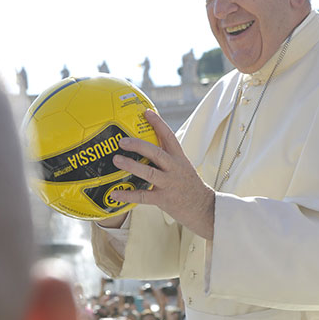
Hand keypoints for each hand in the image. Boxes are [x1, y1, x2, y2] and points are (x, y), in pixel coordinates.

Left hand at [110, 109, 214, 239]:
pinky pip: (143, 196)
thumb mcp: (182, 166)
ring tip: (117, 160)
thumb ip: (167, 156)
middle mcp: (174, 168)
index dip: (158, 123)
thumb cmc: (189, 185)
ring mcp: (169, 183)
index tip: (146, 112)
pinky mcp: (164, 199)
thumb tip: (146, 145)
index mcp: (179, 158)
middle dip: (139, 145)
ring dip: (131, 165)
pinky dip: (128, 195)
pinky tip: (114, 193)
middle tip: (123, 141)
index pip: (169, 136)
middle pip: (156, 152)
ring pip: (148, 172)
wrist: (204, 208)